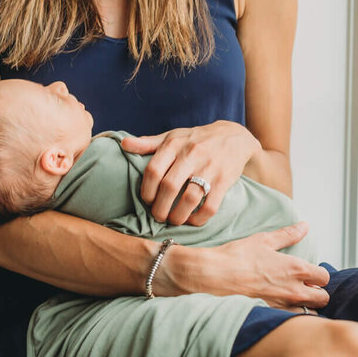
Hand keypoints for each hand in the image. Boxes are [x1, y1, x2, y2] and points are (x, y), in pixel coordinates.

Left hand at [120, 121, 260, 225]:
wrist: (234, 136)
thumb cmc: (196, 139)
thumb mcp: (172, 136)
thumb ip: (148, 144)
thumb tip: (123, 145)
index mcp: (174, 144)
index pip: (153, 170)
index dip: (147, 191)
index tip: (147, 200)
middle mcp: (191, 154)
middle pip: (169, 187)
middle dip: (160, 208)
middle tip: (158, 216)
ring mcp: (209, 168)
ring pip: (189, 198)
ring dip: (178, 216)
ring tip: (173, 220)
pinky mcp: (225, 180)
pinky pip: (210, 206)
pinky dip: (199, 218)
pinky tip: (192, 220)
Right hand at [209, 224, 330, 311]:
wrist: (217, 275)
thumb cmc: (239, 256)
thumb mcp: (264, 240)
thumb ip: (288, 234)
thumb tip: (304, 226)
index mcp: (296, 269)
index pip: (324, 277)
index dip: (318, 274)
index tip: (308, 273)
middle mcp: (294, 289)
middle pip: (323, 298)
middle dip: (318, 292)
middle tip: (305, 286)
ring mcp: (284, 304)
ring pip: (310, 312)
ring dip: (307, 305)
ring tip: (294, 297)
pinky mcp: (272, 314)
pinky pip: (292, 319)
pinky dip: (292, 314)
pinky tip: (281, 305)